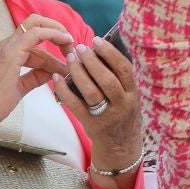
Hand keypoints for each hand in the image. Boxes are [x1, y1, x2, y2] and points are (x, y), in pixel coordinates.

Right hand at [0, 13, 76, 138]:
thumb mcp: (22, 86)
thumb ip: (37, 76)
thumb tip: (55, 71)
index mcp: (9, 51)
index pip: (36, 36)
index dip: (54, 41)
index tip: (68, 50)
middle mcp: (8, 44)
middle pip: (35, 22)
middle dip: (57, 28)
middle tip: (71, 44)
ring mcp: (9, 46)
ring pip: (37, 24)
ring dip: (58, 33)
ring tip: (72, 49)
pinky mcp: (12, 52)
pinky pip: (36, 33)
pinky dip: (54, 34)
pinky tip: (66, 42)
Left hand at [51, 36, 141, 171]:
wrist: (121, 148)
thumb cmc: (122, 115)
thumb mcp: (128, 96)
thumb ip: (118, 78)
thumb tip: (97, 51)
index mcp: (133, 93)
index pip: (124, 69)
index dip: (110, 53)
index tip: (97, 40)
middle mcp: (123, 104)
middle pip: (107, 79)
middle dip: (92, 61)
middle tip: (80, 48)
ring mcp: (107, 116)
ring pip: (91, 92)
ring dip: (79, 73)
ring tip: (70, 59)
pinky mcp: (91, 125)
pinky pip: (75, 106)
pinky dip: (64, 91)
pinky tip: (56, 78)